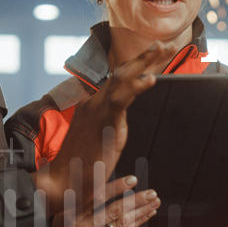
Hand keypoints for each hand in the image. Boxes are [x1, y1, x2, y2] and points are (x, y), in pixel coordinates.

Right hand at [32, 42, 171, 213]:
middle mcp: (93, 102)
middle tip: (167, 44)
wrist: (60, 182)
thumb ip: (108, 127)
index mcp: (92, 105)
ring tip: (164, 48)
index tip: (157, 54)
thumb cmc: (79, 166)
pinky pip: (122, 99)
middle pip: (123, 72)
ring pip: (123, 78)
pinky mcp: (103, 121)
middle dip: (146, 56)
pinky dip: (138, 87)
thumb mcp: (98, 141)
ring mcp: (97, 109)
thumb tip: (115, 123)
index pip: (118, 79)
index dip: (138, 65)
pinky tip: (152, 79)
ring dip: (145, 61)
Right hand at [52, 176, 159, 226]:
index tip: (134, 179)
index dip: (116, 188)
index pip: (96, 197)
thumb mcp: (67, 208)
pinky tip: (148, 213)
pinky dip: (137, 221)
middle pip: (113, 211)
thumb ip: (82, 192)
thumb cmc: (67, 224)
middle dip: (136, 200)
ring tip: (155, 200)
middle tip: (152, 192)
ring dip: (141, 210)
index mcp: (71, 212)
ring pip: (122, 222)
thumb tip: (100, 165)